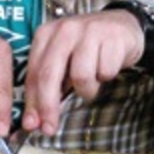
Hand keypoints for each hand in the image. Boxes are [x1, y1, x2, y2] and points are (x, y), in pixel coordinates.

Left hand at [19, 10, 143, 135]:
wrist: (122, 25)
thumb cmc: (88, 48)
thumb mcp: (64, 60)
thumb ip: (49, 84)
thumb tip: (35, 120)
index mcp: (46, 34)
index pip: (33, 73)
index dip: (31, 103)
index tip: (32, 125)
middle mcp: (65, 30)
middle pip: (49, 75)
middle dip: (48, 106)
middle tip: (50, 128)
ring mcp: (89, 31)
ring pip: (81, 76)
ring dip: (88, 89)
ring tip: (93, 79)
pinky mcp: (112, 37)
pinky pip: (105, 72)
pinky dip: (106, 76)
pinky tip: (106, 65)